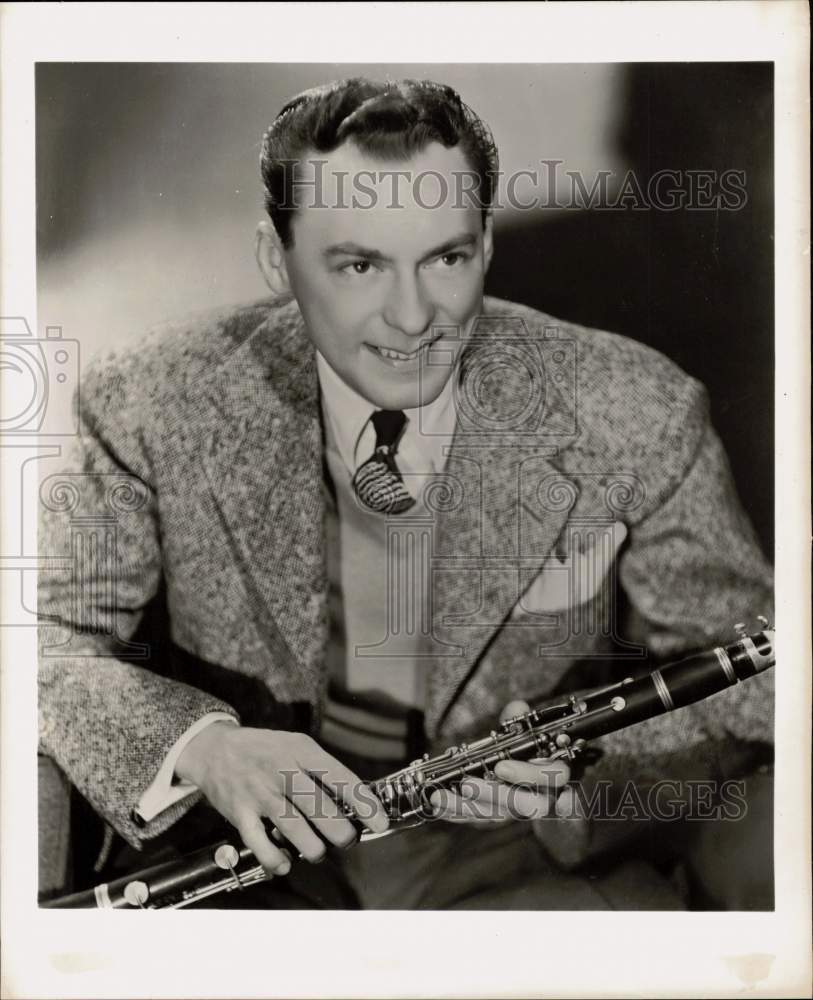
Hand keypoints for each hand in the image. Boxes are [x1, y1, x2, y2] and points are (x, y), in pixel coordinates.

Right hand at [175, 723, 388, 874]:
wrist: (214, 749)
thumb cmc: (266, 749)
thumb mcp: (297, 745)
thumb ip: (323, 771)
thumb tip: (357, 802)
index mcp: (302, 751)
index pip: (340, 778)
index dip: (363, 803)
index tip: (380, 823)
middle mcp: (282, 771)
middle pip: (319, 807)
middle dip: (341, 832)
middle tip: (346, 839)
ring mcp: (260, 793)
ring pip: (294, 829)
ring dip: (313, 848)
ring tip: (319, 851)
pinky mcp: (240, 813)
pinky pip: (260, 844)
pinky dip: (275, 860)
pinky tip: (285, 864)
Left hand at [429, 701, 570, 825]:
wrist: (532, 776)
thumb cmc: (531, 750)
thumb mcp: (528, 732)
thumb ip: (522, 722)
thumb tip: (516, 708)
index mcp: (556, 774)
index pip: (553, 778)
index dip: (529, 774)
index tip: (501, 766)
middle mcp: (543, 798)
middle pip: (525, 806)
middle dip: (493, 795)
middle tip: (466, 785)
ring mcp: (520, 812)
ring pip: (497, 816)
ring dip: (466, 808)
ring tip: (439, 797)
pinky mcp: (500, 819)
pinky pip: (479, 821)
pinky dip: (457, 815)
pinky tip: (438, 807)